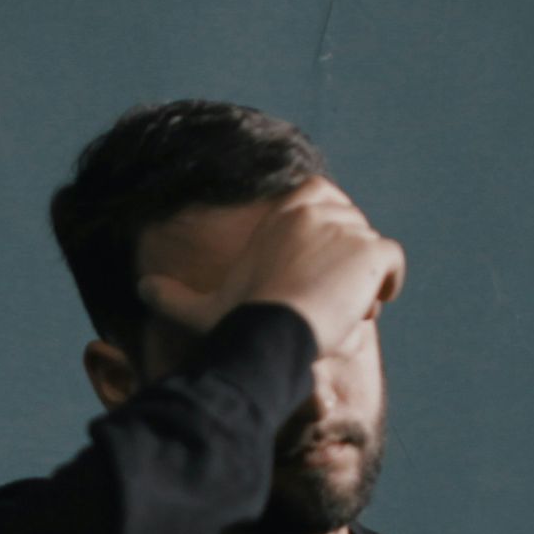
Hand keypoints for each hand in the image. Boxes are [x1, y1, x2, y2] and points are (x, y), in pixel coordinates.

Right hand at [135, 176, 405, 360]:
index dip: (326, 236)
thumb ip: (171, 296)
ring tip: (342, 312)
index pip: (324, 201)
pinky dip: (388, 283)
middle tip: (327, 301)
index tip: (316, 271)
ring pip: (370, 250)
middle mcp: (317, 208)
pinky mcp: (371, 250)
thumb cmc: (236, 321)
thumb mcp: (200, 307)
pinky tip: (368, 306)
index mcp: (284, 210)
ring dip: (363, 281)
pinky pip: (393, 262)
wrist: (270, 332)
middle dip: (345, 261)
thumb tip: (140, 290)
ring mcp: (346, 226)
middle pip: (351, 228)